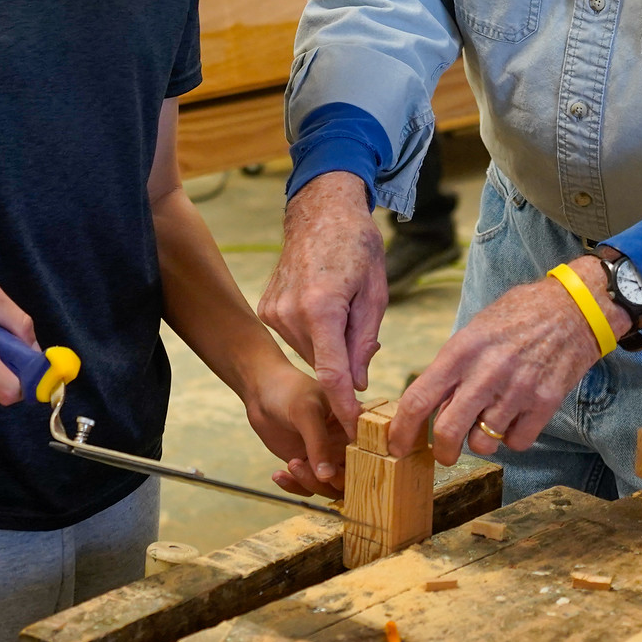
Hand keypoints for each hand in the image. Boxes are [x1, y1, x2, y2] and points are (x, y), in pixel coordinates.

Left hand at [239, 356, 349, 498]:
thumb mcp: (306, 412)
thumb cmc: (289, 391)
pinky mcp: (309, 465)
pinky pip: (307, 485)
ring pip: (329, 485)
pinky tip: (279, 475)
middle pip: (352, 476)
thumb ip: (318, 443)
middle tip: (309, 467)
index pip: (368, 453)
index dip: (362, 469)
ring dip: (310, 482)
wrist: (262, 392)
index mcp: (354, 424)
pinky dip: (294, 485)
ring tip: (292, 464)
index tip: (341, 471)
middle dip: (333, 480)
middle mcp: (345, 443)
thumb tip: (327, 477)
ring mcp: (328, 456)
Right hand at [257, 172, 386, 427]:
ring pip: (309, 351)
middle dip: (344, 361)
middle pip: (322, 363)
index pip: (332, 376)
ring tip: (340, 306)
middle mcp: (290, 313)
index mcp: (321, 308)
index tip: (353, 431)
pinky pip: (294, 336)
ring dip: (327, 344)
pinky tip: (321, 302)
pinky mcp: (266, 308)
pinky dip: (311, 331)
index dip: (344, 408)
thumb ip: (364, 342)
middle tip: (360, 330)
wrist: (321, 210)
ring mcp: (273, 311)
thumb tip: (357, 385)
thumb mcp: (375, 293)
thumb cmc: (357, 245)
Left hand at [391, 255, 627, 465]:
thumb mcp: (475, 331)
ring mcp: (516, 390)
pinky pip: (516, 443)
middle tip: (444, 454)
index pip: (418, 399)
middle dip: (442, 452)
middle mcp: (485, 372)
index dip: (401, 430)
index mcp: (460, 350)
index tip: (396, 445)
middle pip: (448, 432)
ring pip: (483, 443)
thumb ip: (453, 369)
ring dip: (482, 441)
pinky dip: (512, 438)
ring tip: (489, 421)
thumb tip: (434, 409)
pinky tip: (516, 418)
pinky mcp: (544, 403)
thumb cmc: (519, 316)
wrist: (574, 308)